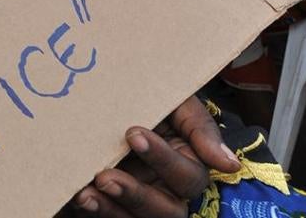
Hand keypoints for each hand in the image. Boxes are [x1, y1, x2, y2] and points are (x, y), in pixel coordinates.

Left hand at [69, 96, 241, 217]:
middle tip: (105, 176)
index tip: (132, 133)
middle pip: (166, 211)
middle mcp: (165, 191)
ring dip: (110, 210)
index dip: (162, 159)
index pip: (188, 177)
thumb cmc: (145, 100)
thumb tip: (229, 165)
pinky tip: (76, 198)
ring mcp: (137, 202)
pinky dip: (93, 212)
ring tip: (85, 194)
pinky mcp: (110, 205)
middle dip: (136, 196)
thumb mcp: (175, 102)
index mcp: (186, 166)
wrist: (105, 98)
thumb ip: (199, 127)